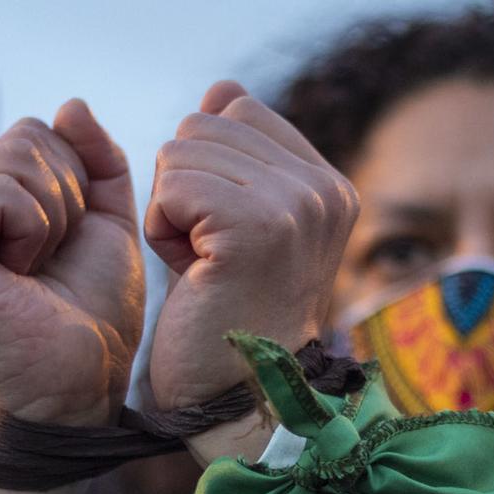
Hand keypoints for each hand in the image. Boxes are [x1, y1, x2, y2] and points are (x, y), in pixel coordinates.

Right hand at [0, 100, 143, 424]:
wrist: (80, 383)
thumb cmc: (92, 316)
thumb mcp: (105, 223)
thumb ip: (95, 161)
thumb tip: (71, 104)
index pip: (37, 132)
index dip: (77, 182)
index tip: (66, 246)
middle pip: (27, 137)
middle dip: (67, 197)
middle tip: (51, 262)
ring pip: (15, 157)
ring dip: (53, 216)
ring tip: (36, 270)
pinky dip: (31, 227)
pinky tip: (19, 273)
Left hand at [143, 80, 357, 408]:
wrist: (240, 403)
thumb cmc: (230, 321)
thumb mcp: (241, 226)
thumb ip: (237, 156)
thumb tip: (221, 90)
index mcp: (329, 185)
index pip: (238, 110)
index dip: (206, 167)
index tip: (223, 235)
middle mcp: (324, 189)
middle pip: (205, 123)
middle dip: (183, 187)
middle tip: (210, 257)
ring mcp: (297, 205)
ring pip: (183, 149)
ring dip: (170, 210)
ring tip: (204, 266)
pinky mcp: (258, 226)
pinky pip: (173, 185)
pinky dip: (164, 229)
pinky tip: (193, 273)